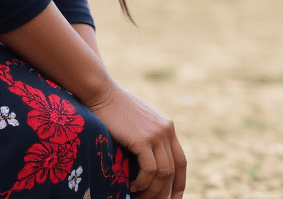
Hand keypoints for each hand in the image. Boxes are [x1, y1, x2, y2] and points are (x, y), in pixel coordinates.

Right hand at [87, 83, 184, 198]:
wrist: (102, 94)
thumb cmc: (114, 110)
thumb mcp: (138, 125)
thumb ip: (147, 140)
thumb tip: (146, 167)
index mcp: (167, 128)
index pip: (181, 161)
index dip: (179, 184)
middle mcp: (166, 130)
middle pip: (173, 171)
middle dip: (163, 193)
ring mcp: (156, 134)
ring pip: (162, 173)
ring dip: (151, 192)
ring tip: (137, 198)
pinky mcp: (143, 139)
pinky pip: (149, 170)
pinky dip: (142, 183)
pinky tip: (131, 187)